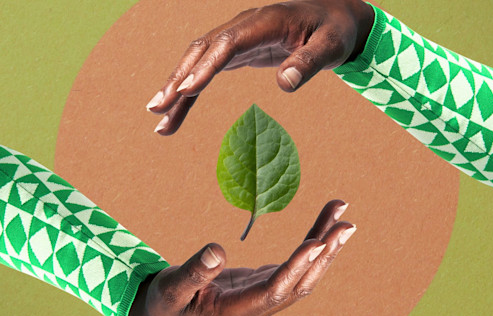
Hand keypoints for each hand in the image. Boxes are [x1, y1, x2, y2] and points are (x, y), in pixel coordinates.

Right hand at [128, 200, 355, 315]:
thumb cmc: (168, 303)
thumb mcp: (172, 289)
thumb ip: (193, 272)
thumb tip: (217, 249)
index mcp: (235, 313)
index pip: (274, 291)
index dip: (296, 267)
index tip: (317, 243)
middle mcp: (258, 308)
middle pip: (299, 282)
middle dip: (324, 254)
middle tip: (346, 224)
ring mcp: (265, 297)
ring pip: (303, 273)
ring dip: (324, 244)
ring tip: (341, 212)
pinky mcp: (265, 284)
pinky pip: (295, 263)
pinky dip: (311, 242)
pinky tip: (324, 223)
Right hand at [146, 0, 374, 134]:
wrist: (334, 18)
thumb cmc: (334, 31)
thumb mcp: (330, 46)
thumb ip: (309, 63)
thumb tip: (285, 84)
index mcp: (266, 21)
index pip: (229, 43)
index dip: (206, 66)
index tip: (187, 90)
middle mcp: (244, 26)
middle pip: (202, 51)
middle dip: (178, 78)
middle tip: (157, 108)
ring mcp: (237, 38)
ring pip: (198, 61)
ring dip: (177, 88)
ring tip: (159, 120)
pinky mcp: (237, 51)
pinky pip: (207, 71)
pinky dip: (191, 91)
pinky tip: (177, 111)